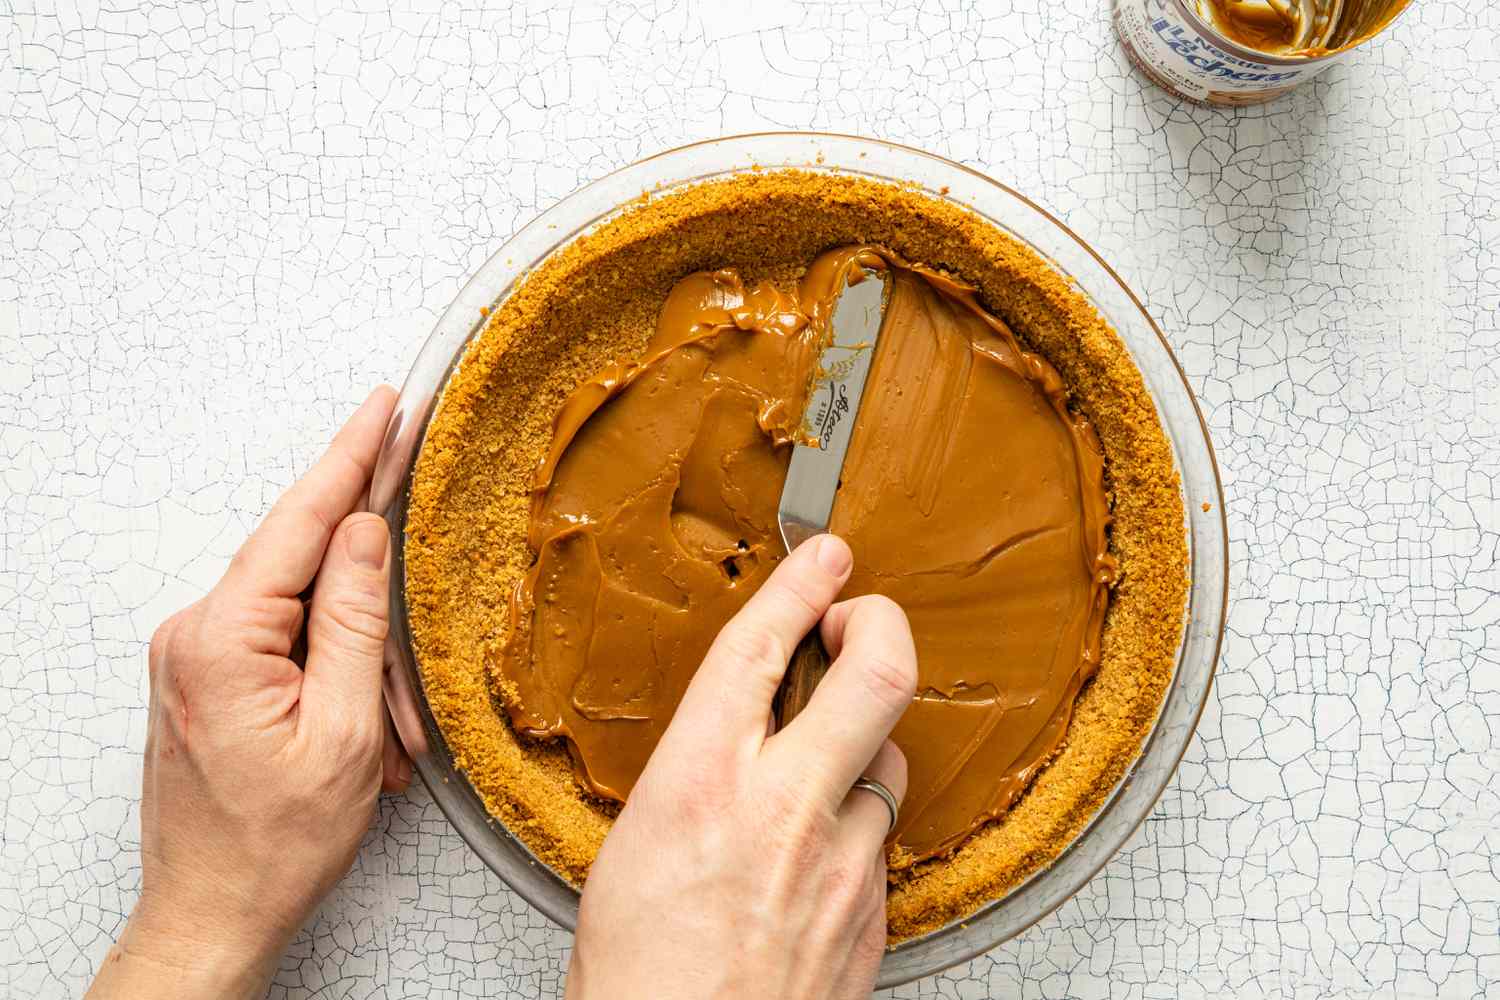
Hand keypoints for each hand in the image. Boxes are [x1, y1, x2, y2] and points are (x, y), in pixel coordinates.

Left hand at [87, 387, 411, 999]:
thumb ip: (353, 619)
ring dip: (361, 658)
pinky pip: (285, 643)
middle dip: (373, 574)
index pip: (300, 522)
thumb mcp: (343, 731)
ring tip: (390, 735)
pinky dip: (336, 673)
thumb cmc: (273, 844)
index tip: (386, 404)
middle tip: (413, 475)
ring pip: (302, 610)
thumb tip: (363, 532)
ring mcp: (197, 655)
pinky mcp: (208, 676)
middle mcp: (196, 634)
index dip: (352, 455)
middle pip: (302, 560)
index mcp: (223, 639)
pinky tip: (365, 725)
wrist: (212, 914)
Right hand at [567, 535, 917, 999]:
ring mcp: (841, 865)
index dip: (800, 586)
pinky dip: (857, 825)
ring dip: (863, 742)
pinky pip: (884, 840)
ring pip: (891, 760)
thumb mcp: (634, 844)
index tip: (823, 558)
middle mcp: (783, 811)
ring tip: (824, 760)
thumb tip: (740, 727)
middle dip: (879, 624)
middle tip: (858, 620)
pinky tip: (817, 850)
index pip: (761, 649)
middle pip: (877, 675)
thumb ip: (698, 772)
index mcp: (700, 784)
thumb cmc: (637, 976)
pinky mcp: (873, 914)